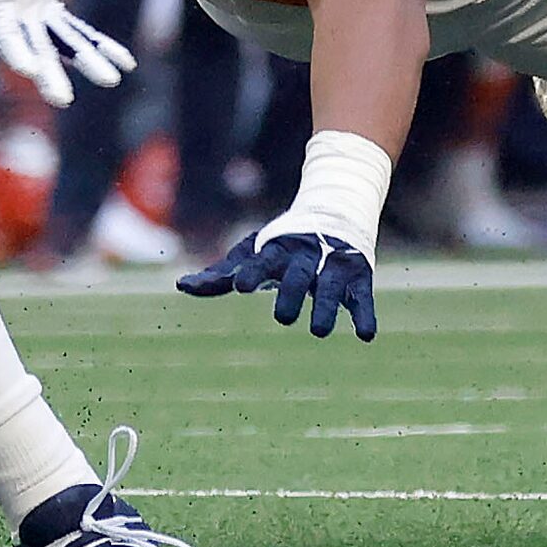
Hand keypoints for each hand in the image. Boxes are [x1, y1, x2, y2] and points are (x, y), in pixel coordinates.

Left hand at [0, 0, 132, 106]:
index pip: (8, 33)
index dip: (18, 52)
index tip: (30, 72)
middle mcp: (26, 6)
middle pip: (43, 43)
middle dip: (55, 72)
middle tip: (65, 101)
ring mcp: (42, 7)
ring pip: (70, 36)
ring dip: (92, 57)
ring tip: (114, 79)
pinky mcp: (50, 9)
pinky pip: (79, 29)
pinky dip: (101, 43)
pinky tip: (124, 64)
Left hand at [177, 229, 377, 339]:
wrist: (336, 211)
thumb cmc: (283, 244)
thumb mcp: (251, 253)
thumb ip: (219, 275)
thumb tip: (181, 287)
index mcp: (278, 249)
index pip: (263, 260)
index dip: (253, 272)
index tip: (240, 286)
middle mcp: (307, 255)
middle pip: (298, 274)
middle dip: (291, 292)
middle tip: (282, 318)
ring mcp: (334, 265)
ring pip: (331, 287)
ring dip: (327, 307)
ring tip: (319, 331)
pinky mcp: (359, 277)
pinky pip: (363, 298)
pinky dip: (365, 314)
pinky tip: (365, 335)